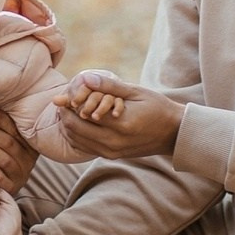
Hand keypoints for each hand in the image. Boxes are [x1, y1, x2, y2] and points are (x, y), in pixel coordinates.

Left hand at [0, 106, 37, 195]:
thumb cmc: (4, 156)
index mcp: (28, 143)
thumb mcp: (7, 140)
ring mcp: (21, 174)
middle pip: (8, 142)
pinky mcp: (13, 188)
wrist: (8, 184)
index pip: (14, 128)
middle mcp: (27, 159)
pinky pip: (6, 182)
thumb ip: (1, 127)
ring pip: (5, 160)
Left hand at [53, 74, 182, 158]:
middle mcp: (114, 142)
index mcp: (121, 124)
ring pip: (77, 140)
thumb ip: (109, 86)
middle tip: (61, 102)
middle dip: (65, 115)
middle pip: (75, 129)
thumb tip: (85, 78)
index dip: (69, 104)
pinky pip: (85, 147)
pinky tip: (77, 123)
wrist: (173, 133)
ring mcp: (112, 152)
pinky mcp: (112, 156)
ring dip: (68, 126)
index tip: (62, 95)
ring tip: (67, 111)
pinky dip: (77, 136)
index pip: (84, 114)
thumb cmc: (157, 107)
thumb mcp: (135, 92)